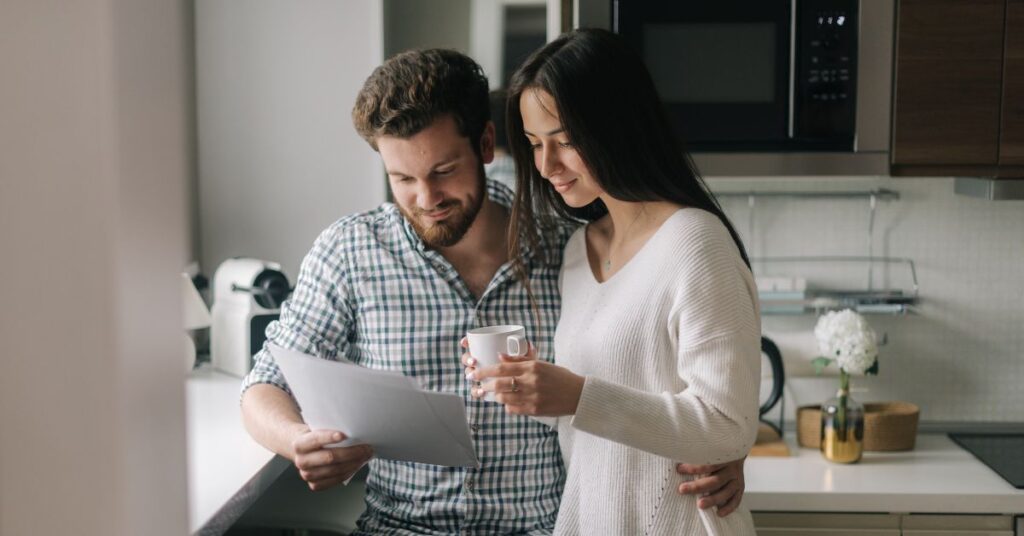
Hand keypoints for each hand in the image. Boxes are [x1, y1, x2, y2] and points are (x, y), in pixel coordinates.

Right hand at [290, 429, 373, 490]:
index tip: (343, 434)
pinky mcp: (315, 485)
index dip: (329, 437)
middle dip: (351, 452)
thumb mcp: (315, 428)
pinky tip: (357, 464)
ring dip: (354, 463)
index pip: (315, 439)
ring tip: (365, 455)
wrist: (301, 450)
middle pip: (330, 457)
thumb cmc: (313, 437)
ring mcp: (307, 475)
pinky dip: (350, 472)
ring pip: (336, 470)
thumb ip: (328, 428)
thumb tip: (353, 429)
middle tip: (366, 447)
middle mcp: (301, 461)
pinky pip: (336, 480)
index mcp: (299, 444)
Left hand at [464, 342, 584, 416]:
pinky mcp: (534, 410)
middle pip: (499, 384)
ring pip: (504, 398)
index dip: (485, 371)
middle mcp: (531, 381)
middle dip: (484, 385)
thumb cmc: (559, 377)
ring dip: (495, 396)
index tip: (474, 373)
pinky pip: (512, 409)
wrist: (577, 394)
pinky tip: (508, 402)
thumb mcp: (541, 364)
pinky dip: (507, 405)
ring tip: (493, 394)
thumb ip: (520, 360)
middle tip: (477, 385)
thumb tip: (500, 356)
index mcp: (532, 367)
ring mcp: (532, 397)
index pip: (502, 368)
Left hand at [675, 457, 745, 516]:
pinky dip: (728, 508)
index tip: (679, 469)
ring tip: (700, 505)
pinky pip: (736, 500)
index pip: (708, 463)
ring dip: (712, 499)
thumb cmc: (717, 452)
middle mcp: (731, 469)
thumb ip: (698, 454)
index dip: (693, 467)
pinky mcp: (740, 489)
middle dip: (698, 486)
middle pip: (715, 480)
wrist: (736, 451)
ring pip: (725, 492)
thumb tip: (678, 459)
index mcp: (724, 457)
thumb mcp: (710, 449)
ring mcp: (737, 480)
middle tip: (682, 489)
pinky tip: (718, 513)